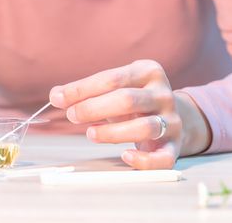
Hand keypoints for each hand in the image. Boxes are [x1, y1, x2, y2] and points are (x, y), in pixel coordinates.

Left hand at [49, 60, 211, 168]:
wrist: (173, 115)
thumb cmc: (135, 101)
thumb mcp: (116, 88)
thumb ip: (88, 90)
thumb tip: (56, 96)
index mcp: (149, 72)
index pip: (112, 78)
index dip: (82, 89)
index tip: (58, 98)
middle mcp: (164, 94)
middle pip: (128, 100)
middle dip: (94, 108)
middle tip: (72, 116)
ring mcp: (172, 121)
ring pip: (144, 127)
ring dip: (112, 133)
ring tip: (90, 134)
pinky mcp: (175, 146)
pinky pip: (163, 158)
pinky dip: (144, 161)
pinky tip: (125, 156)